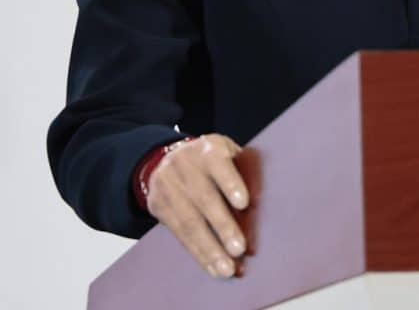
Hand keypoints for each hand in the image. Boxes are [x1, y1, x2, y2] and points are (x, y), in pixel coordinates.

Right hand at [145, 134, 249, 277]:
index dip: (231, 183)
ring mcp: (167, 185)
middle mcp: (184, 164)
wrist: (167, 158)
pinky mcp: (158, 205)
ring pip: (189, 222)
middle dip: (222, 226)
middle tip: (239, 249)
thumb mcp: (227, 155)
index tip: (245, 203)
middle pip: (203, 198)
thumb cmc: (212, 160)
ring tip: (226, 269)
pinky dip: (198, 253)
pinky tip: (212, 267)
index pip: (219, 164)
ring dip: (209, 249)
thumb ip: (243, 172)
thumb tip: (260, 207)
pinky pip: (179, 233)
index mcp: (208, 149)